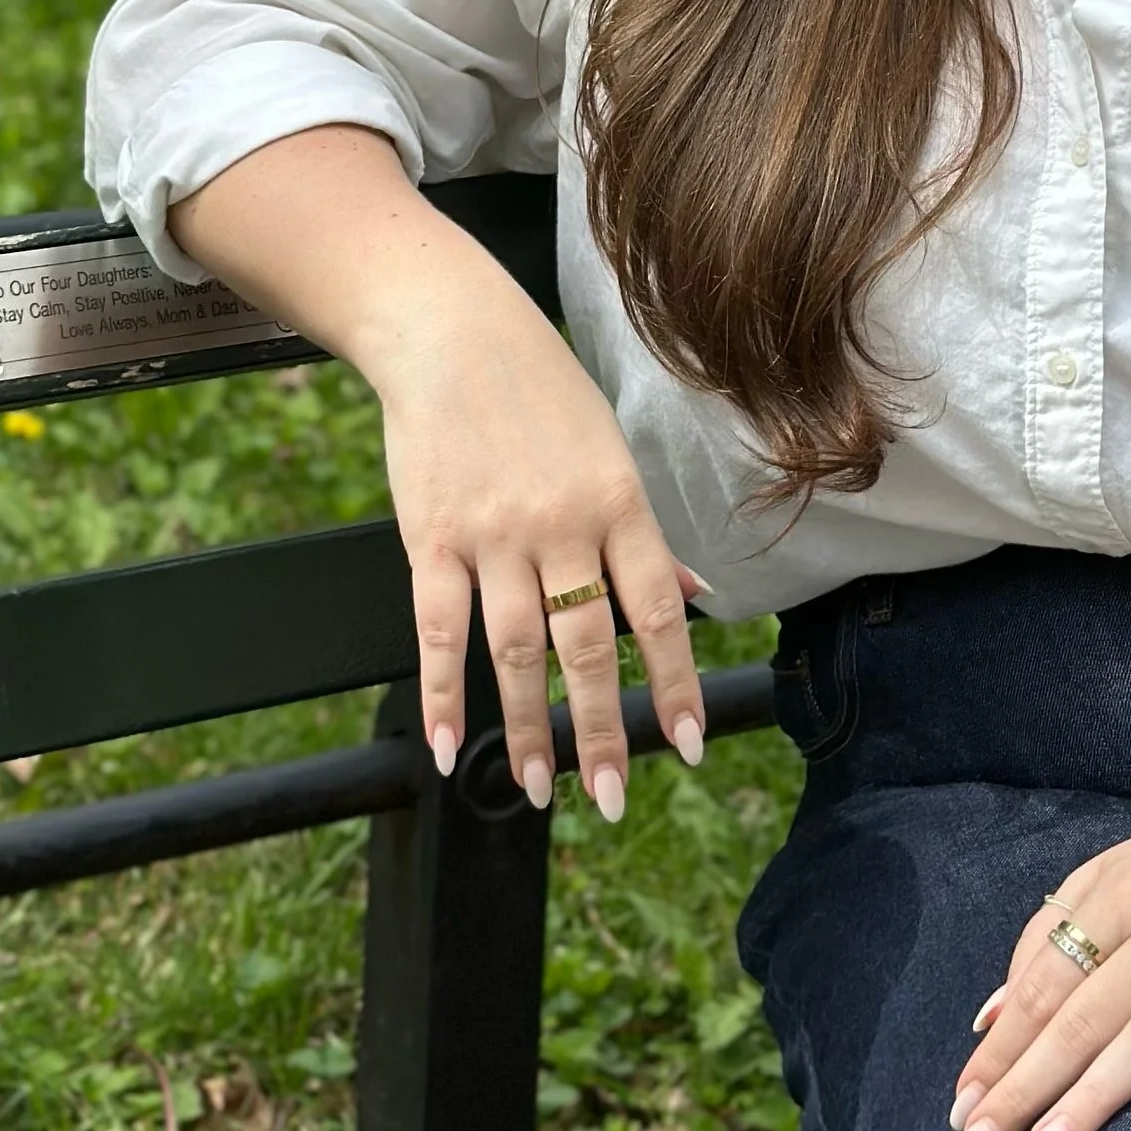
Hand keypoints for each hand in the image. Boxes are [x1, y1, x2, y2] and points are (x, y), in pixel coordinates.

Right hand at [374, 280, 707, 822]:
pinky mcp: (431, 537)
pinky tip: (452, 746)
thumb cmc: (540, 392)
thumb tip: (699, 600)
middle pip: (587, 646)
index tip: (687, 744)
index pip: (657, 611)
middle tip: (611, 798)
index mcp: (617, 501)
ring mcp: (492, 534)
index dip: (676, 683)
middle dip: (603, 731)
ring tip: (539, 789)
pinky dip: (443, 694)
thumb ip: (646, 537)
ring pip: (515, 651)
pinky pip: (438, 630)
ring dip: (528, 729)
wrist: (450, 332)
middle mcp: (561, 524)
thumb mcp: (610, 452)